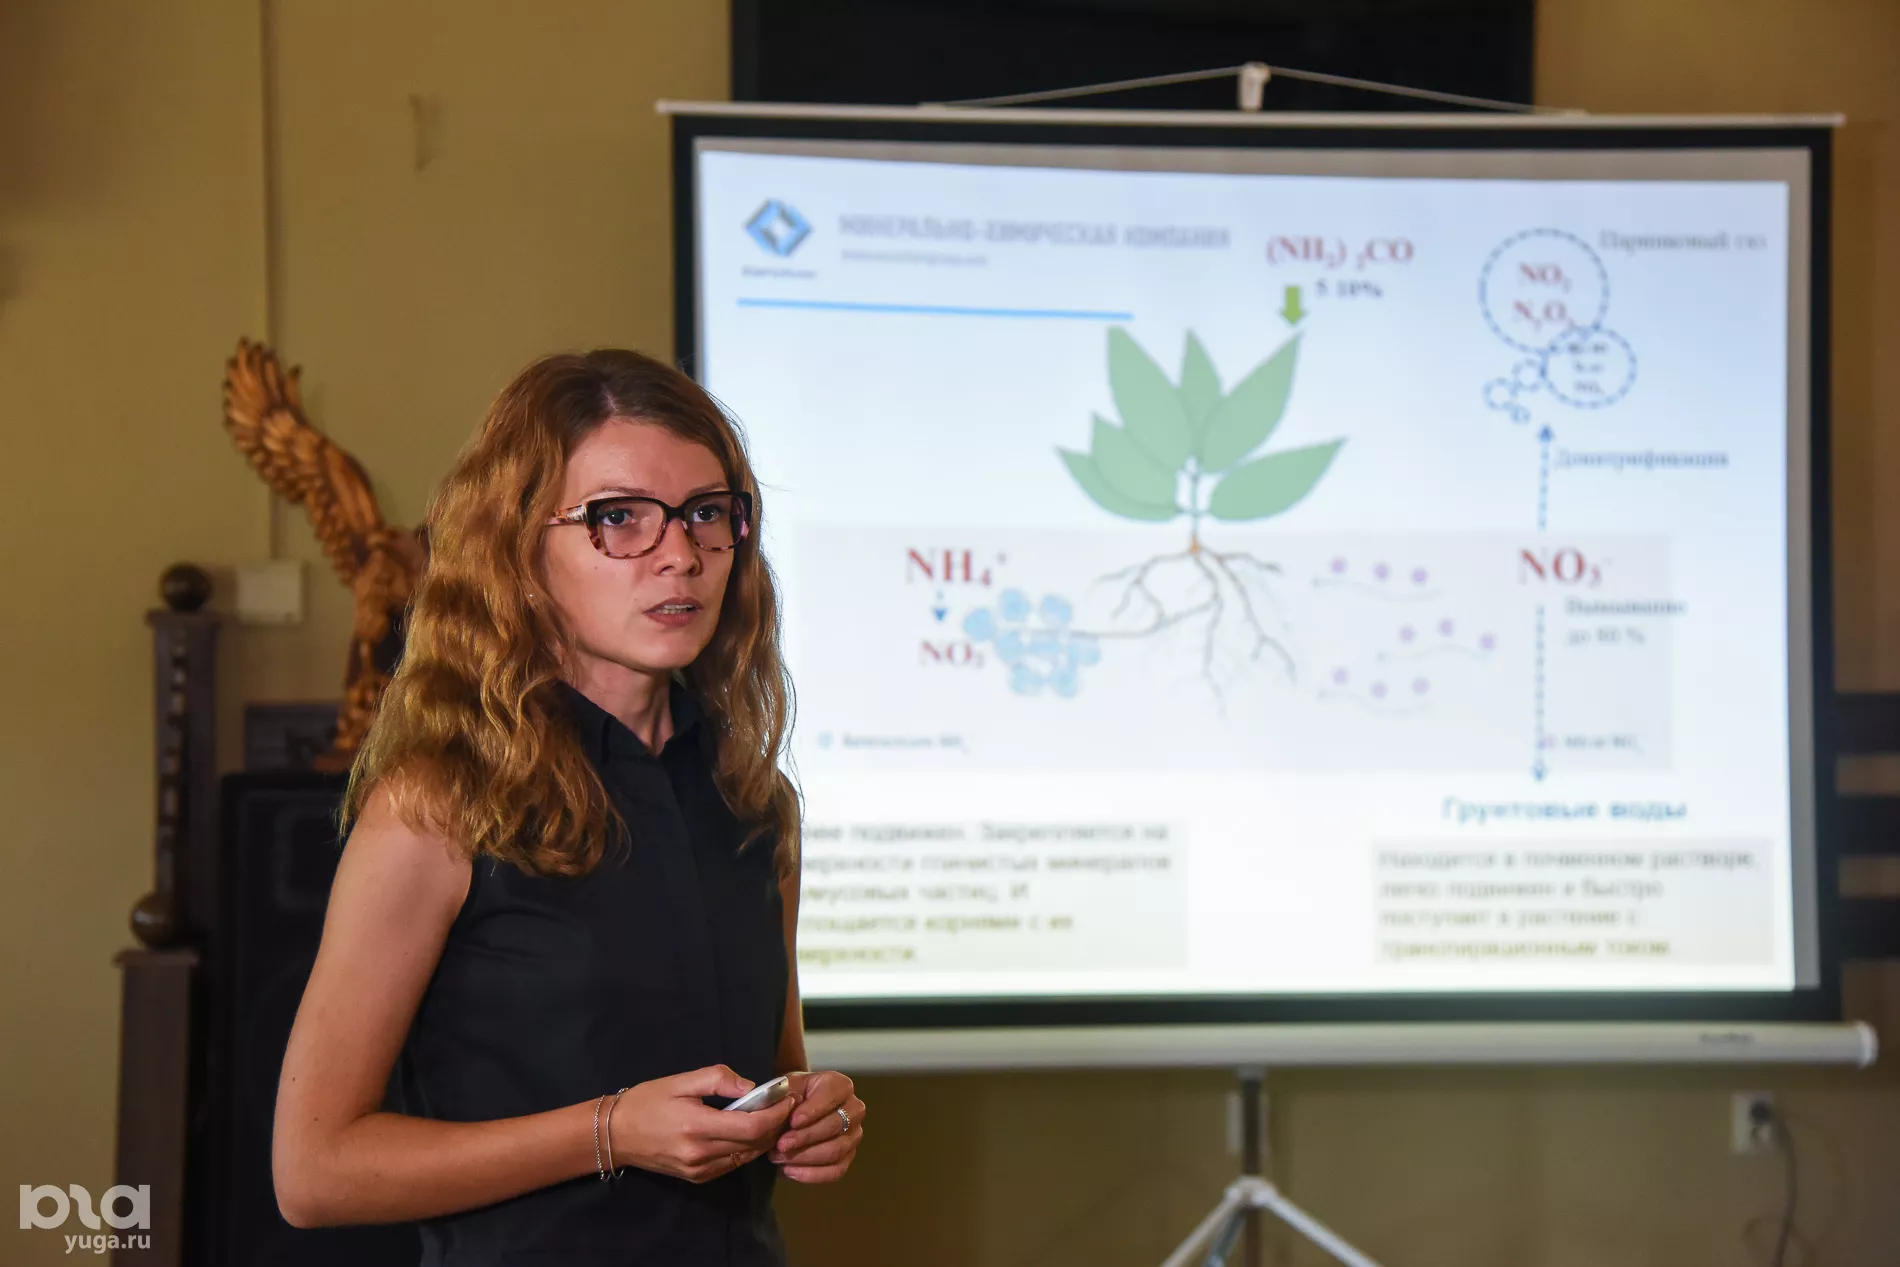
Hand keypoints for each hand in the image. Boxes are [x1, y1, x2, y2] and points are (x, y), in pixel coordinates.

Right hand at [607, 1065, 797, 1183]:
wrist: (616, 1134)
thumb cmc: (647, 1101)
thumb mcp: (681, 1081)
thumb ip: (718, 1080)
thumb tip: (752, 1087)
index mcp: (697, 1127)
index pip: (752, 1126)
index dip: (776, 1113)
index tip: (788, 1098)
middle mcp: (701, 1154)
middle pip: (754, 1143)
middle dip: (776, 1124)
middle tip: (786, 1105)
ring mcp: (699, 1170)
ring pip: (747, 1156)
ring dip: (764, 1138)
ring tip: (772, 1116)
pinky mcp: (697, 1177)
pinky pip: (732, 1163)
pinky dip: (747, 1148)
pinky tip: (750, 1132)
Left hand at [769, 1070, 862, 1183]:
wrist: (794, 1112)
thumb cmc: (791, 1097)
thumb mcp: (786, 1087)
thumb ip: (784, 1093)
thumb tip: (785, 1105)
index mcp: (840, 1086)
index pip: (832, 1096)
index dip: (813, 1110)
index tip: (793, 1121)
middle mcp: (854, 1109)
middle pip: (834, 1126)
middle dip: (805, 1138)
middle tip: (780, 1144)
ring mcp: (854, 1135)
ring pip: (835, 1151)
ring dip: (804, 1157)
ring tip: (779, 1157)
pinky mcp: (848, 1157)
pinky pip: (835, 1172)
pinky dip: (811, 1174)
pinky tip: (790, 1171)